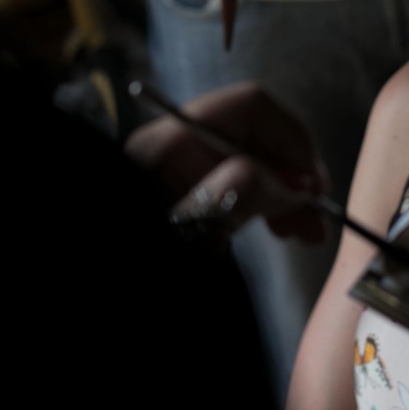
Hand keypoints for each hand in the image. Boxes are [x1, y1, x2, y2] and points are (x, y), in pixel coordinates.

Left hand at [124, 81, 329, 241]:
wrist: (92, 303)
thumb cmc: (134, 254)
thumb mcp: (191, 229)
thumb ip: (234, 196)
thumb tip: (292, 176)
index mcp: (171, 140)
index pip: (251, 106)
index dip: (293, 140)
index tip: (314, 187)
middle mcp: (173, 145)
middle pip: (253, 132)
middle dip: (292, 170)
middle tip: (315, 218)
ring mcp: (175, 170)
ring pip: (246, 158)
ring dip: (282, 189)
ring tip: (304, 231)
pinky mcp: (179, 196)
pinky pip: (231, 182)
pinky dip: (260, 201)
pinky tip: (275, 228)